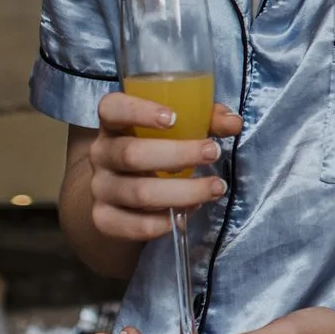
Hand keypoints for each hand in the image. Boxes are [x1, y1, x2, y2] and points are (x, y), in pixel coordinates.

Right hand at [83, 91, 241, 244]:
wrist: (119, 185)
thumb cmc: (155, 145)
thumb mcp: (177, 126)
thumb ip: (205, 119)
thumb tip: (234, 123)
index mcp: (113, 123)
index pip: (112, 108)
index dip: (139, 111)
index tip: (174, 117)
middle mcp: (101, 153)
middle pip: (132, 154)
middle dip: (179, 155)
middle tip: (213, 153)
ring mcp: (100, 187)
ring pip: (139, 193)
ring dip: (183, 192)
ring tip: (214, 188)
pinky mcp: (104, 218)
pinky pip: (133, 225)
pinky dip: (164, 222)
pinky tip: (187, 213)